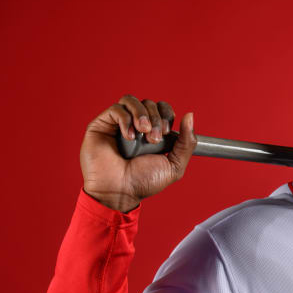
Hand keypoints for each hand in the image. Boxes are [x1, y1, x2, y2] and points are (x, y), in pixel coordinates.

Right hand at [80, 95, 196, 211]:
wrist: (120, 192)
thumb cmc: (144, 182)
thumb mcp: (174, 164)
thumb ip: (187, 142)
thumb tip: (190, 115)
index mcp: (153, 132)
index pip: (162, 108)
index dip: (167, 114)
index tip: (167, 133)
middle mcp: (136, 126)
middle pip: (149, 103)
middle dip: (156, 118)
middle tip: (154, 138)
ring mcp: (118, 124)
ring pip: (131, 100)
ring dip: (142, 114)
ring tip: (143, 132)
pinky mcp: (102, 125)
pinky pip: (116, 109)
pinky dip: (126, 119)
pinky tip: (129, 136)